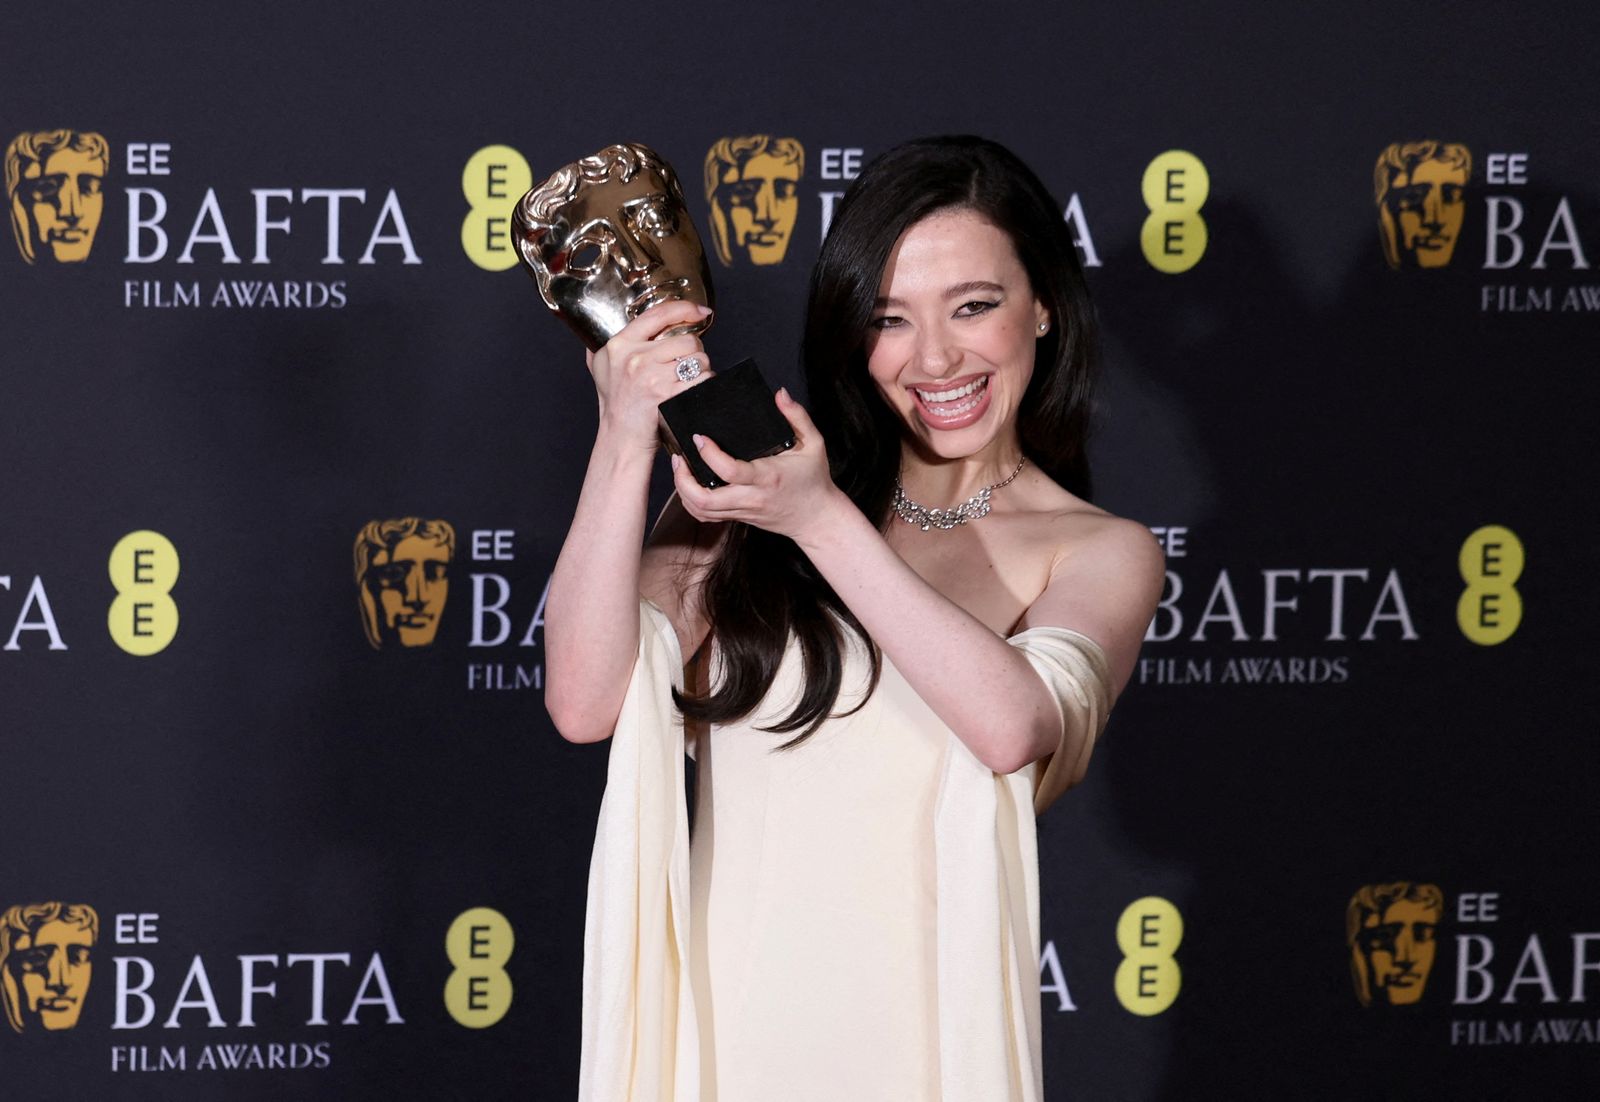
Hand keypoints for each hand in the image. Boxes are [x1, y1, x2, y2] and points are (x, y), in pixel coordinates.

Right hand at [586, 300, 713, 450]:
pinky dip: (705, 385)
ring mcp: (651, 376)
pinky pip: (702, 380)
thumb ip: (602, 345)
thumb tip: (601, 325)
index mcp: (620, 345)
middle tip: (687, 366)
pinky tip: (694, 391)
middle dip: (695, 352)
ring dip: (702, 370)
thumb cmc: (615, 404)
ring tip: (688, 381)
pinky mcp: (666, 394)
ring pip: (698, 359)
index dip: (685, 308)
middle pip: (687, 340)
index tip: (700, 312)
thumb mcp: (600, 368)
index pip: (658, 314)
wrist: (621, 438)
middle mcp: (635, 357)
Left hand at [669, 388, 847, 541]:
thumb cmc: (814, 479)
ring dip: (683, 490)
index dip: (709, 454)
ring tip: (679, 468)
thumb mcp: (814, 444)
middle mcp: (751, 497)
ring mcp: (743, 510)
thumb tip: (779, 393)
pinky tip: (688, 486)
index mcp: (767, 476)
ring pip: (701, 510)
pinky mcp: (738, 517)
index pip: (730, 471)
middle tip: (679, 457)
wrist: (817, 518)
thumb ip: (797, 416)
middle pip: (705, 499)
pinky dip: (691, 503)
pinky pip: (706, 516)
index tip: (699, 437)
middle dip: (683, 479)